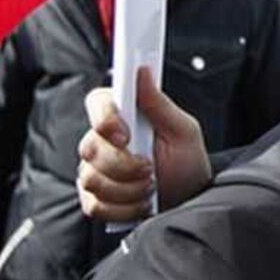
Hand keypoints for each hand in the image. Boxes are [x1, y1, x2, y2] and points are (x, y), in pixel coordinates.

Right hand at [77, 67, 211, 220]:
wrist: (188, 199)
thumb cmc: (187, 162)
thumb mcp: (183, 131)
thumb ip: (159, 103)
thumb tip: (142, 70)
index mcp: (123, 113)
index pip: (97, 102)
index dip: (105, 118)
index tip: (126, 135)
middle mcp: (103, 138)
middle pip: (91, 147)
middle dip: (124, 165)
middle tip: (151, 170)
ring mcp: (94, 168)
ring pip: (92, 179)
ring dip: (128, 189)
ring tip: (151, 187)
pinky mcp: (93, 197)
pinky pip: (94, 204)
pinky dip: (123, 209)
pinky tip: (141, 203)